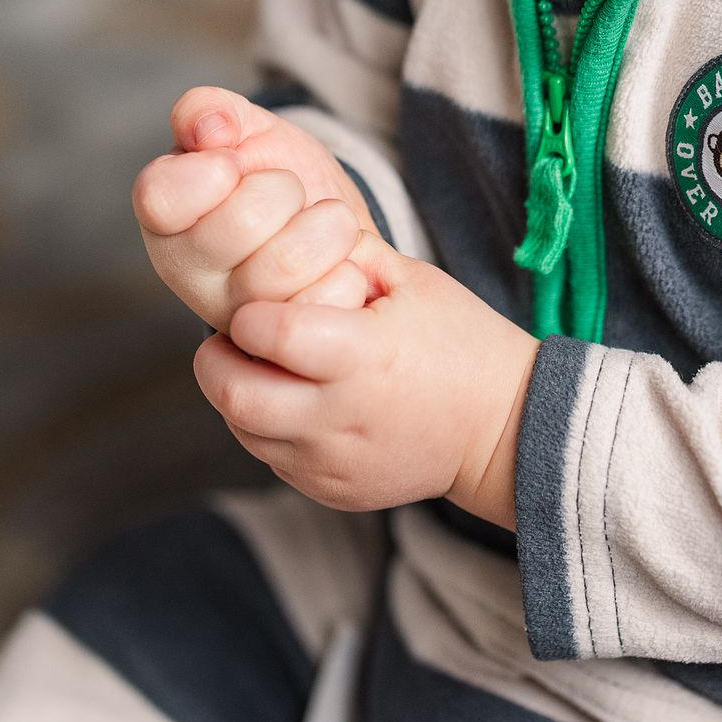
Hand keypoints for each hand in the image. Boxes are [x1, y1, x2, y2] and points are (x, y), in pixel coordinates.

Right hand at [133, 87, 376, 330]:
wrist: (334, 232)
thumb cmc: (278, 178)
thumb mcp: (247, 130)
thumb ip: (212, 111)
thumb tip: (208, 128)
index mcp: (164, 218)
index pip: (161, 197)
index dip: (213, 172)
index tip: (235, 164)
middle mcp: (188, 274)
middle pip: (241, 223)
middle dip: (283, 189)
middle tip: (289, 194)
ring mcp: (236, 317)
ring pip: (288, 264)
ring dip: (327, 225)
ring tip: (326, 224)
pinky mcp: (285, 346)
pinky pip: (326, 302)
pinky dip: (349, 269)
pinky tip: (339, 265)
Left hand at [193, 232, 539, 528]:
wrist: (504, 433)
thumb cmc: (463, 346)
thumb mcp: (414, 282)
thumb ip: (345, 255)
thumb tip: (286, 231)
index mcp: (363, 356)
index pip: (266, 332)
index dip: (249, 313)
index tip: (258, 305)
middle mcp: (339, 417)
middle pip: (233, 392)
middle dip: (217, 359)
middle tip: (236, 339)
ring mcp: (331, 462)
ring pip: (241, 429)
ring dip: (240, 394)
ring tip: (269, 368)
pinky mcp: (330, 490)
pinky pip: (271, 458)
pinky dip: (269, 429)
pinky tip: (300, 404)